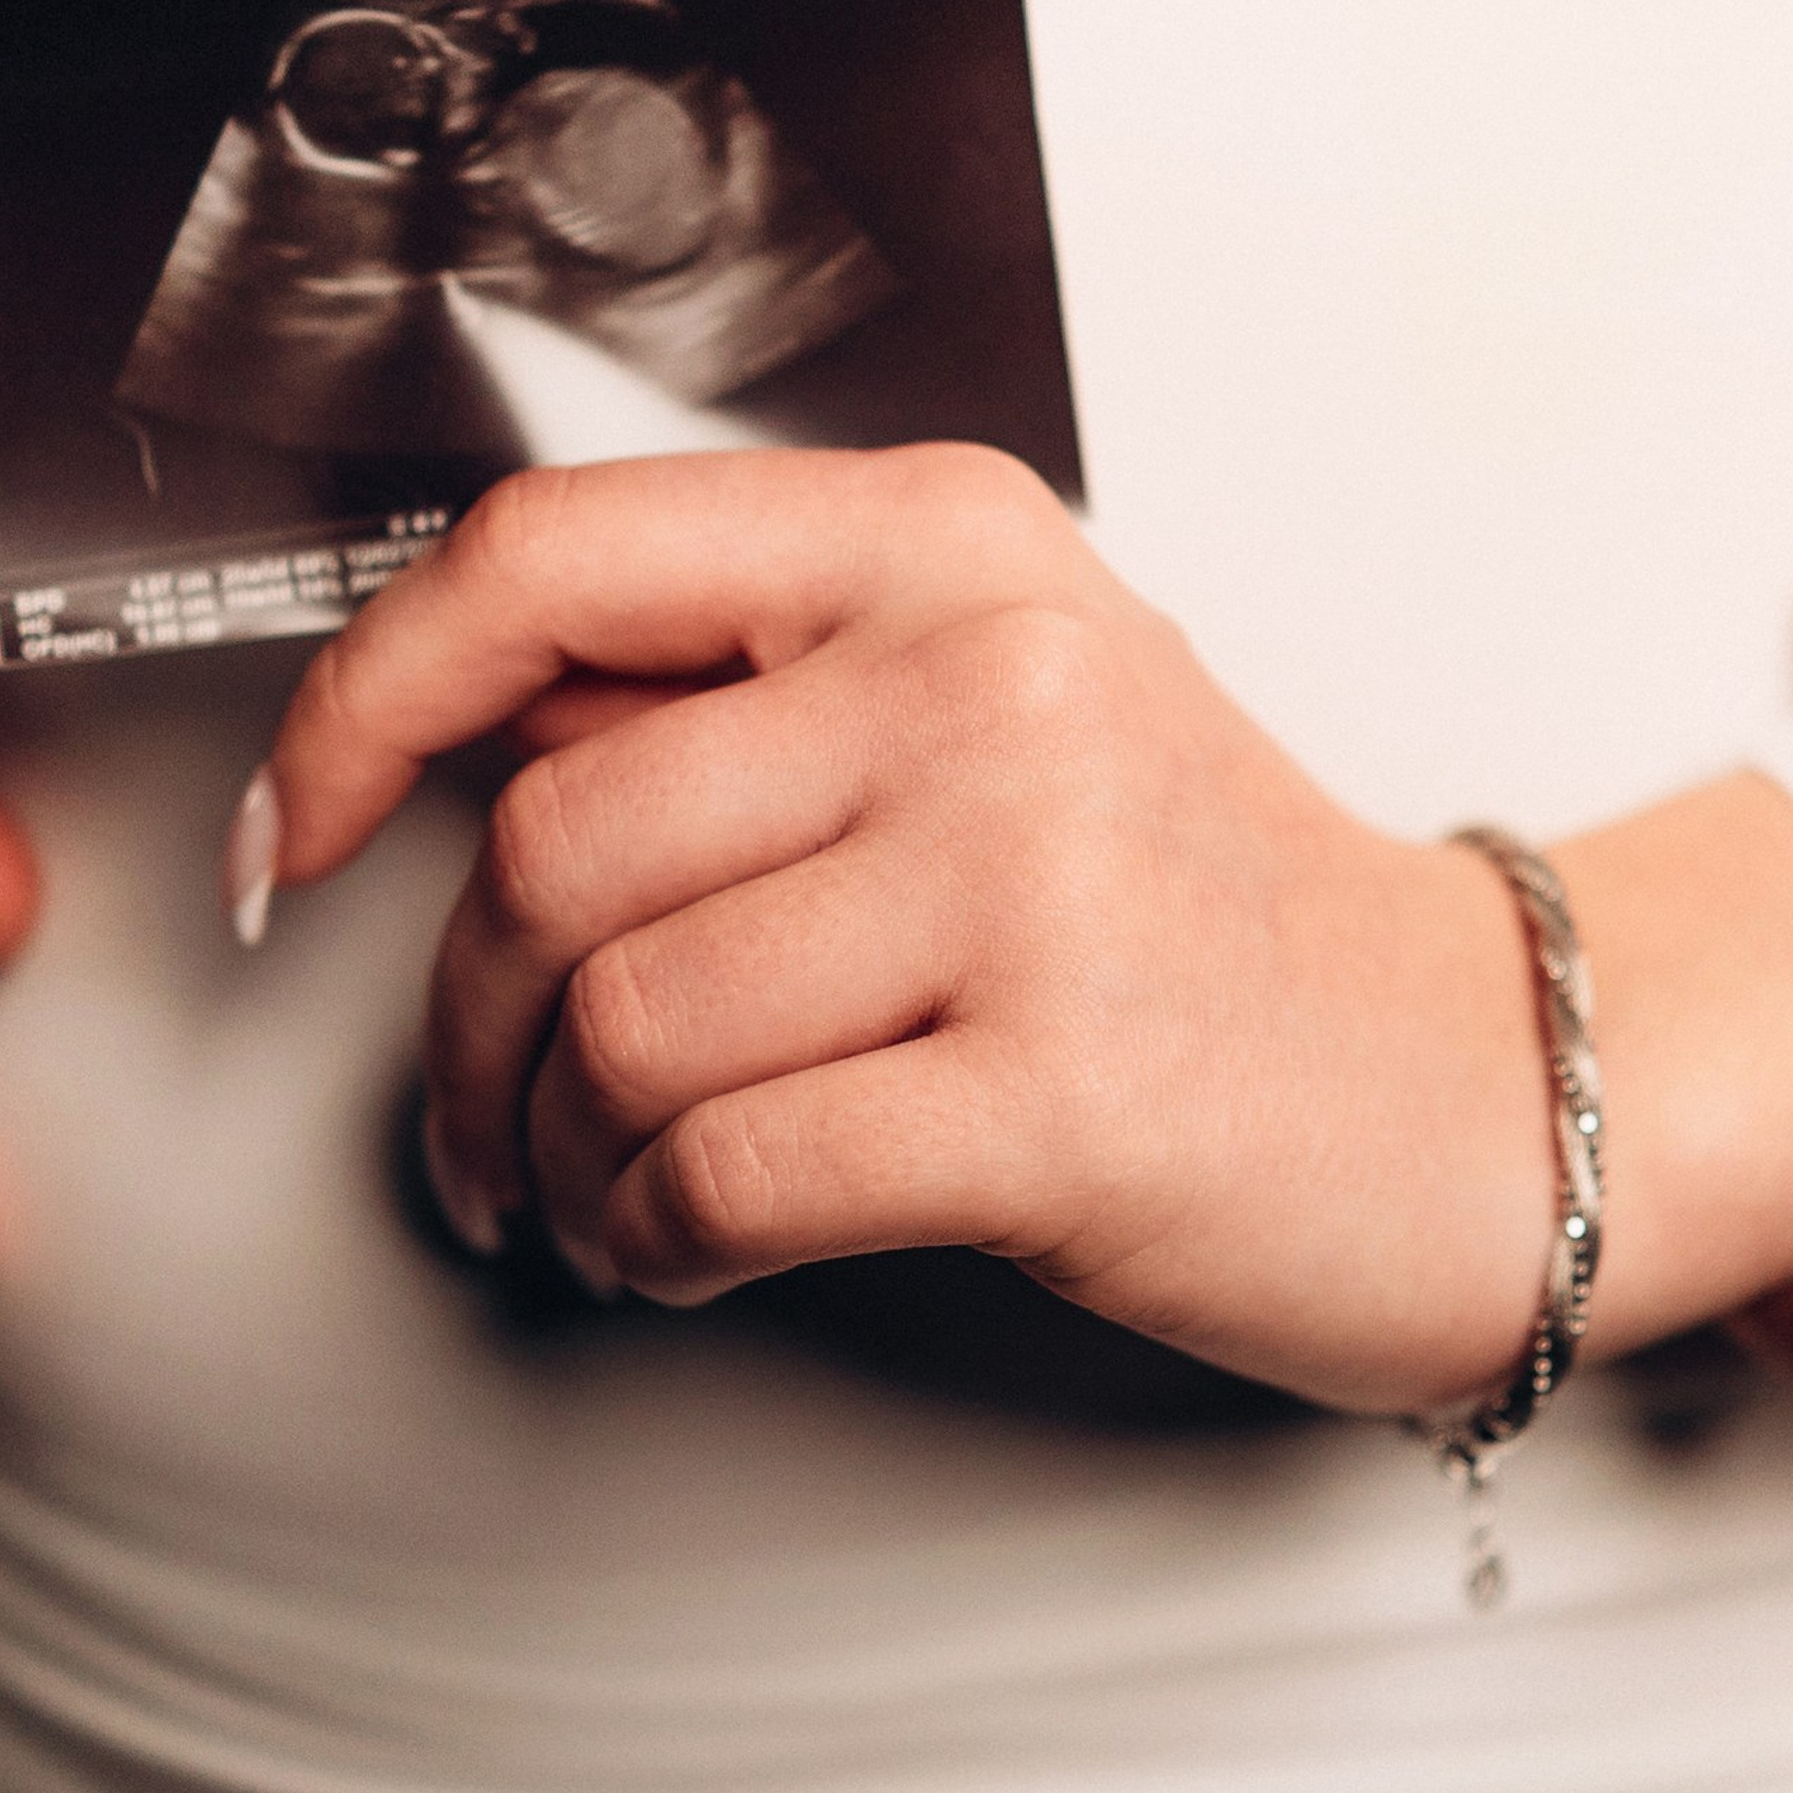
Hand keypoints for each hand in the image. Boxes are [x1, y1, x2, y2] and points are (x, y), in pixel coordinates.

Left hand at [243, 444, 1560, 1413]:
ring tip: (611, 1203)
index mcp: (942, 545)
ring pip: (616, 1024)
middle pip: (547, 843)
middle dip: (463, 1030)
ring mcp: (1036, 877)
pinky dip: (654, 1239)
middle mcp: (986, 676)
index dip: (357, 705)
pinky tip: (688, 1247)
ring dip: (560, 1161)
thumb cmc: (1211, 920)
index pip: (539, 558)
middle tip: (485, 1126)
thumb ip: (742, 694)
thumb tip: (441, 736)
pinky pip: (721, 1171)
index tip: (302, 837)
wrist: (1490, 1086)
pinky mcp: (1063, 1091)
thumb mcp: (1000, 712)